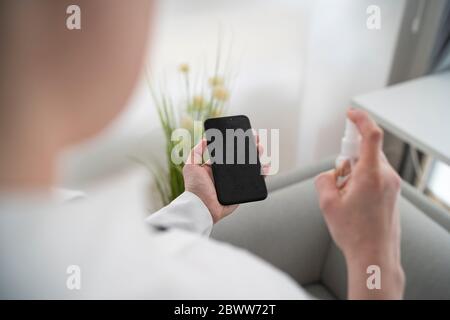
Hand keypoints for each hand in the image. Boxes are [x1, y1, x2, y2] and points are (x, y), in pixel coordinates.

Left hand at [183, 137, 266, 223]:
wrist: (202, 207)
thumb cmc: (195, 188)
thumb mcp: (191, 166)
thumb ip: (196, 152)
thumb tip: (205, 139)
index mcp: (216, 166)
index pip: (229, 151)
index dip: (238, 142)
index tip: (245, 133)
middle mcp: (227, 174)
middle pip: (243, 158)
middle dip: (251, 147)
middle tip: (257, 139)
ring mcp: (235, 183)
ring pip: (251, 168)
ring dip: (258, 157)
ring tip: (261, 149)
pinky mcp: (242, 192)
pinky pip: (255, 182)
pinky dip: (262, 174)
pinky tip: (265, 167)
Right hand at [315, 109, 403, 298]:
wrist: (375, 256)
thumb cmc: (354, 233)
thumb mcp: (327, 203)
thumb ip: (324, 179)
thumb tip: (331, 174)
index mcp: (371, 175)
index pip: (371, 135)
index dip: (360, 119)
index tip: (350, 114)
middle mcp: (386, 177)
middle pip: (365, 152)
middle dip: (348, 160)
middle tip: (337, 180)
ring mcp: (392, 186)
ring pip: (369, 165)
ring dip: (354, 173)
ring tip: (346, 198)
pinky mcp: (393, 194)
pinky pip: (375, 177)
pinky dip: (362, 181)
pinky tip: (355, 202)